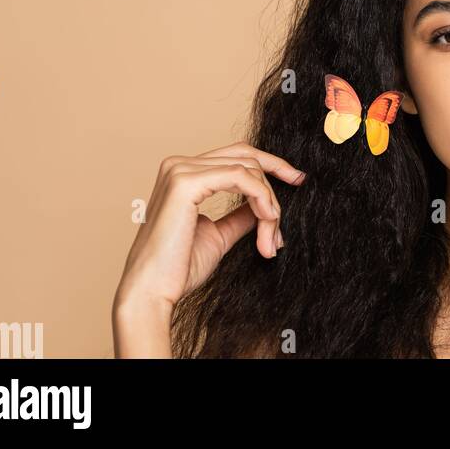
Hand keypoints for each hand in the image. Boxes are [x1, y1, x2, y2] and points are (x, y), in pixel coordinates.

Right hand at [112, 142, 305, 356]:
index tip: (297, 180)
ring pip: (248, 170)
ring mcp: (180, 171)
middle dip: (273, 186)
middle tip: (284, 219)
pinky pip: (241, 177)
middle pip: (245, 157)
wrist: (152, 292)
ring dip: (268, 203)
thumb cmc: (177, 270)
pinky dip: (261, 198)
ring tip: (271, 237)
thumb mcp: (219, 235)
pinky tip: (267, 220)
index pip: (236, 157)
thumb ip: (239, 215)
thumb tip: (263, 205)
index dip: (271, 164)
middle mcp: (178, 165)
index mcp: (183, 175)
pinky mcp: (185, 183)